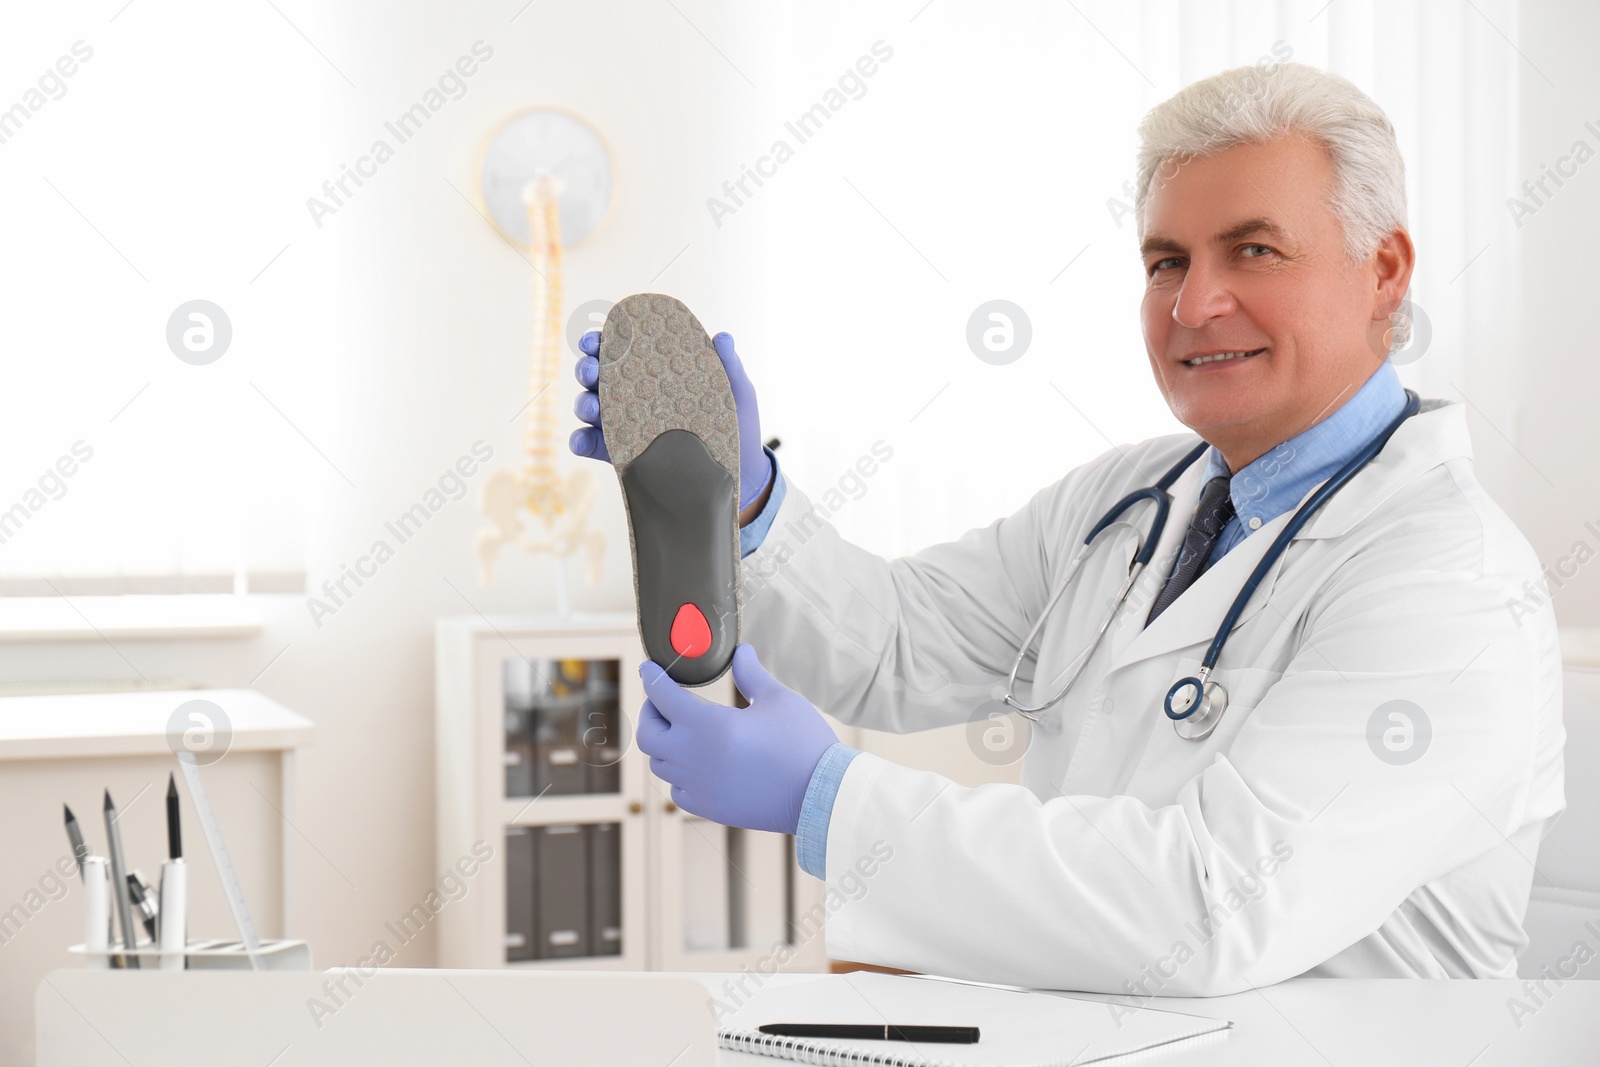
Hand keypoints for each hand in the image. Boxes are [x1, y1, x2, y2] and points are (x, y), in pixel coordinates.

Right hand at [570, 328, 772, 509]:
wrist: (742, 473)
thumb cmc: (736, 424)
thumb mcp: (736, 392)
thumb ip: (728, 365)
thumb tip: (723, 337)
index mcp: (657, 372)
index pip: (623, 350)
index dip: (603, 340)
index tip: (596, 338)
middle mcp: (635, 395)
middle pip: (599, 375)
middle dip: (587, 368)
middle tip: (592, 370)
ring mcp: (627, 425)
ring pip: (591, 408)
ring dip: (584, 403)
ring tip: (592, 407)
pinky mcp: (624, 456)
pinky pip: (593, 446)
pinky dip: (581, 440)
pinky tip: (583, 438)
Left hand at [636, 643, 838, 834]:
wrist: (821, 796)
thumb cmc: (802, 743)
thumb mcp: (778, 700)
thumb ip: (751, 675)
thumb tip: (740, 652)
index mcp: (708, 725)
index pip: (661, 695)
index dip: (651, 677)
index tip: (648, 669)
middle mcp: (693, 757)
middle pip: (648, 734)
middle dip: (650, 712)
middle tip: (662, 702)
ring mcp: (699, 786)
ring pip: (659, 764)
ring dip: (663, 744)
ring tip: (679, 731)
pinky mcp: (709, 808)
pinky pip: (677, 790)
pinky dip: (678, 775)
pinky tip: (695, 765)